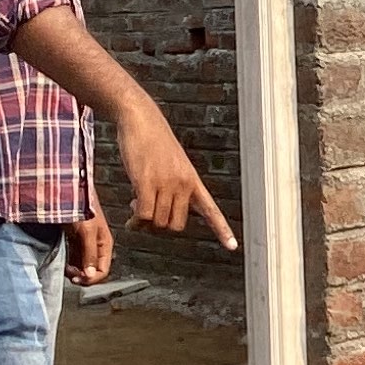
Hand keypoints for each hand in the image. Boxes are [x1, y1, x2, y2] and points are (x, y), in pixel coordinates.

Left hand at [71, 204, 115, 286]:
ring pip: (82, 266)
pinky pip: (74, 258)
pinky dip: (69, 263)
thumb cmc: (81, 206)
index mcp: (105, 243)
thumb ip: (89, 254)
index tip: (78, 279)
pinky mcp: (74, 240)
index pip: (103, 270)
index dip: (91, 278)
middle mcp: (96, 245)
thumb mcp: (87, 232)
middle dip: (82, 275)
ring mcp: (85, 243)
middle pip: (92, 270)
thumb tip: (90, 275)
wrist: (67, 191)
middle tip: (70, 273)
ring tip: (66, 268)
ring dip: (74, 270)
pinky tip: (64, 263)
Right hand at [120, 106, 236, 249]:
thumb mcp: (172, 164)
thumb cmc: (153, 140)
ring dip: (145, 222)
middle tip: (147, 215)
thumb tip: (156, 212)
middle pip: (176, 225)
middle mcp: (182, 184)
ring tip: (136, 207)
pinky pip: (143, 214)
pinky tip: (131, 216)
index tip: (232, 246)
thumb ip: (171, 187)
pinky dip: (136, 220)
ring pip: (159, 222)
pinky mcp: (146, 182)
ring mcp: (165, 183)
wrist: (140, 118)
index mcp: (192, 180)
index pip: (211, 209)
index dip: (222, 229)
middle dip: (161, 225)